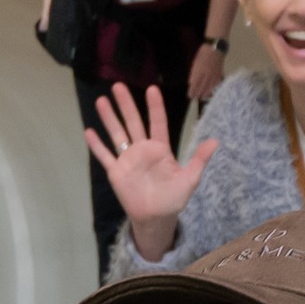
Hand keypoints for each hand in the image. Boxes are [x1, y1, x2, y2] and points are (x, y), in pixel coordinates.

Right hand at [85, 82, 217, 241]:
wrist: (157, 218)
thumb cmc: (174, 198)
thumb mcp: (190, 179)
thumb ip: (199, 159)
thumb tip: (215, 141)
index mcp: (160, 149)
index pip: (158, 123)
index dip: (155, 107)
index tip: (152, 89)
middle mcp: (142, 150)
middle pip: (133, 123)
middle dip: (126, 104)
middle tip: (118, 85)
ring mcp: (128, 160)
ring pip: (117, 134)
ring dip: (109, 118)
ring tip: (101, 100)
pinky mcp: (116, 172)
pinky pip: (105, 156)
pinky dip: (97, 146)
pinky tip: (88, 131)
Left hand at [187, 44, 225, 101]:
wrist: (215, 48)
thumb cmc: (203, 53)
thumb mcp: (195, 62)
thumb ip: (194, 73)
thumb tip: (191, 83)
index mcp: (199, 70)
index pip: (195, 83)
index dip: (192, 90)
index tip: (190, 95)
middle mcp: (207, 74)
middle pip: (202, 86)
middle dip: (198, 93)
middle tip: (195, 98)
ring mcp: (214, 74)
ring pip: (209, 87)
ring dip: (205, 93)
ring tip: (202, 97)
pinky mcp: (219, 74)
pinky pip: (216, 84)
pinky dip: (214, 89)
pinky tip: (212, 93)